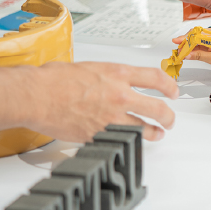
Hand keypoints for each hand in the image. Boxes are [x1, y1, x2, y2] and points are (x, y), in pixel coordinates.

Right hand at [24, 61, 178, 142]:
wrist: (37, 95)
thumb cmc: (56, 79)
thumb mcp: (92, 67)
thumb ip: (110, 76)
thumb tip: (117, 81)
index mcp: (119, 74)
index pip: (156, 78)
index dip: (169, 86)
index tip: (173, 91)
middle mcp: (120, 95)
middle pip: (158, 108)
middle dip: (168, 116)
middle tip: (170, 118)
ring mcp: (111, 117)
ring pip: (144, 128)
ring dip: (155, 132)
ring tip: (158, 133)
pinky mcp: (98, 134)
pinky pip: (120, 140)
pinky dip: (128, 141)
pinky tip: (130, 142)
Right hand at [171, 29, 210, 67]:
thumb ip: (199, 56)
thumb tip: (187, 55)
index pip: (196, 35)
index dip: (185, 39)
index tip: (177, 42)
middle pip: (194, 34)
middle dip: (184, 41)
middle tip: (178, 49)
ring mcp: (210, 36)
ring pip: (195, 38)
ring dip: (187, 44)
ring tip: (181, 52)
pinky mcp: (209, 40)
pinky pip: (198, 41)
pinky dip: (192, 46)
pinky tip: (187, 51)